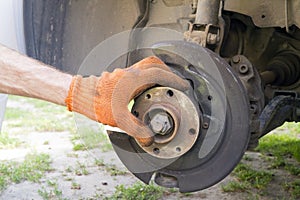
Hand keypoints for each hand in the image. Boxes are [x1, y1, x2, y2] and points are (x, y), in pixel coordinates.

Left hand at [65, 57, 188, 145]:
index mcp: (134, 79)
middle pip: (155, 63)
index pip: (160, 73)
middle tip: (175, 82)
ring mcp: (125, 72)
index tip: (182, 85)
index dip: (174, 79)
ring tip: (163, 85)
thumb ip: (137, 130)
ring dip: (158, 73)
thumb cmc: (96, 103)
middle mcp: (131, 72)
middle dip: (168, 71)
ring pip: (147, 66)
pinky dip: (148, 77)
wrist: (80, 95)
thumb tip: (149, 138)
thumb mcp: (119, 119)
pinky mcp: (120, 76)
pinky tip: (146, 90)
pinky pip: (139, 71)